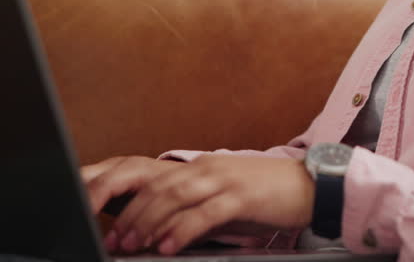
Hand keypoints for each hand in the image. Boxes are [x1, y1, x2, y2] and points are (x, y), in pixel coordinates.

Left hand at [82, 154, 313, 254]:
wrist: (310, 185)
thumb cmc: (265, 196)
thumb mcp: (221, 196)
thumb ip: (190, 207)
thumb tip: (156, 229)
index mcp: (198, 167)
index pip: (149, 176)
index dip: (122, 196)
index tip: (102, 220)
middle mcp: (206, 168)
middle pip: (155, 186)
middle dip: (127, 213)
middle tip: (113, 239)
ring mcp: (224, 179)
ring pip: (174, 197)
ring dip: (149, 223)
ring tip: (132, 245)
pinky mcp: (241, 196)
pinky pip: (205, 213)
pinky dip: (183, 230)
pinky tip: (169, 246)